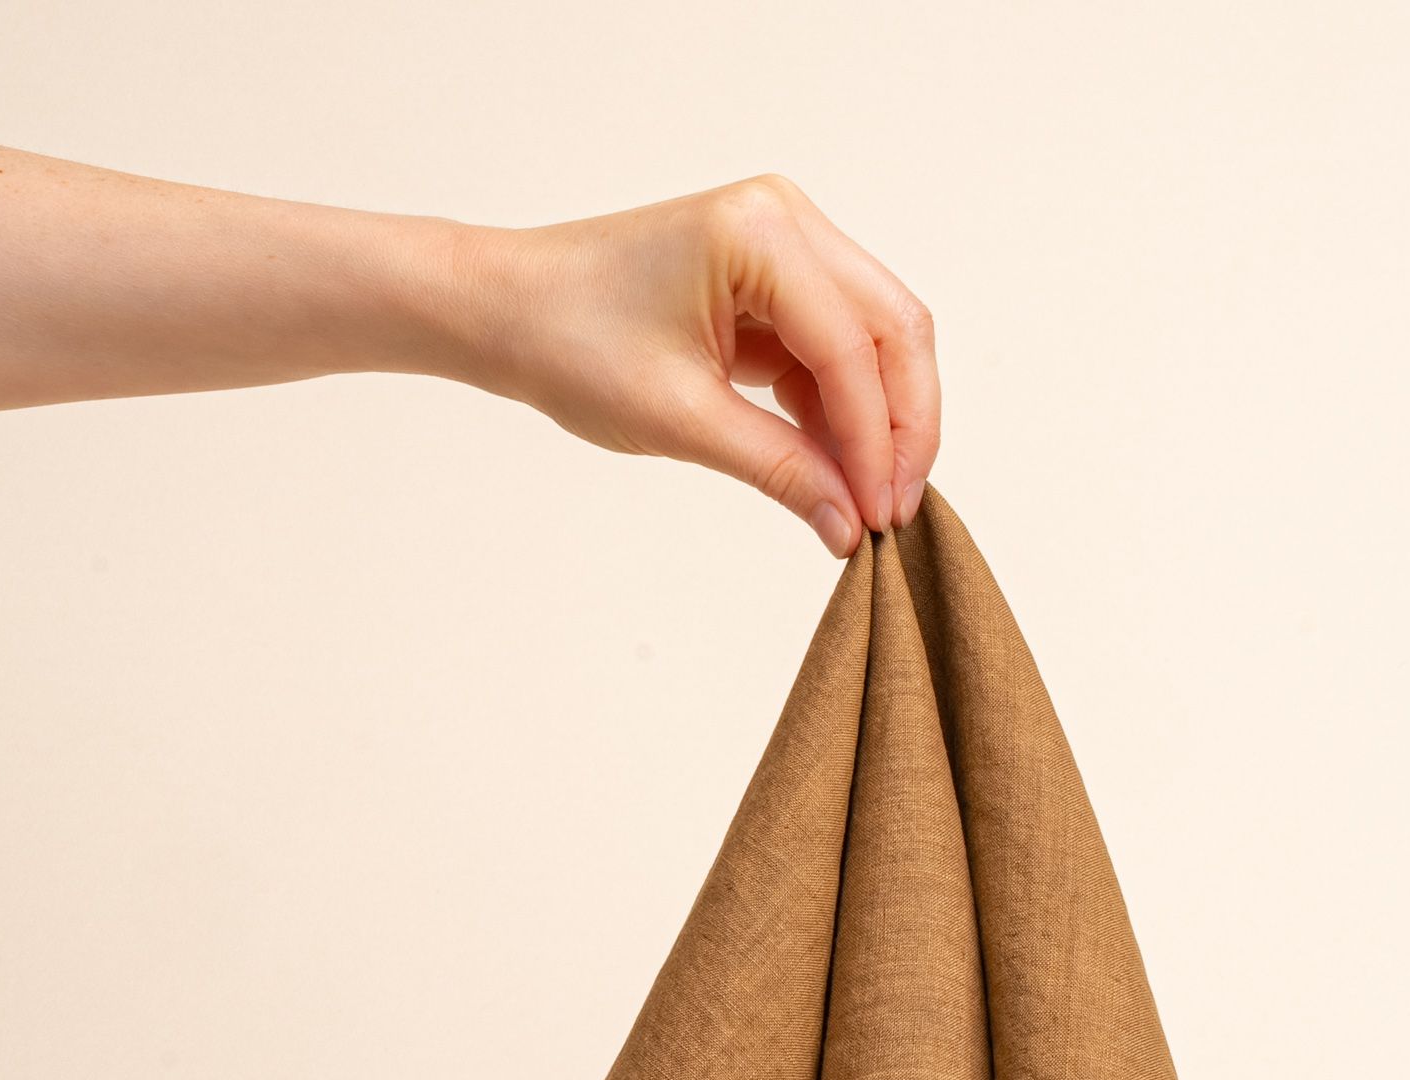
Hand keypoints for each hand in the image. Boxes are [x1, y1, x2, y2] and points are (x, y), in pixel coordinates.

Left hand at [439, 175, 939, 557]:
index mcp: (760, 234)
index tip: (878, 519)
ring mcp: (785, 247)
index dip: (876, 443)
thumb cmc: (570, 342)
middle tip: (894, 513)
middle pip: (893, 329)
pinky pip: (836, 351)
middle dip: (903, 427)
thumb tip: (850, 527)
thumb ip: (780, 470)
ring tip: (868, 504)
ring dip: (880, 422)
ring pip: (876, 340)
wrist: (507, 310)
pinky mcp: (774, 283)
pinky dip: (843, 413)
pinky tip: (838, 472)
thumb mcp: (682, 420)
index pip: (853, 349)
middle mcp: (787, 222)